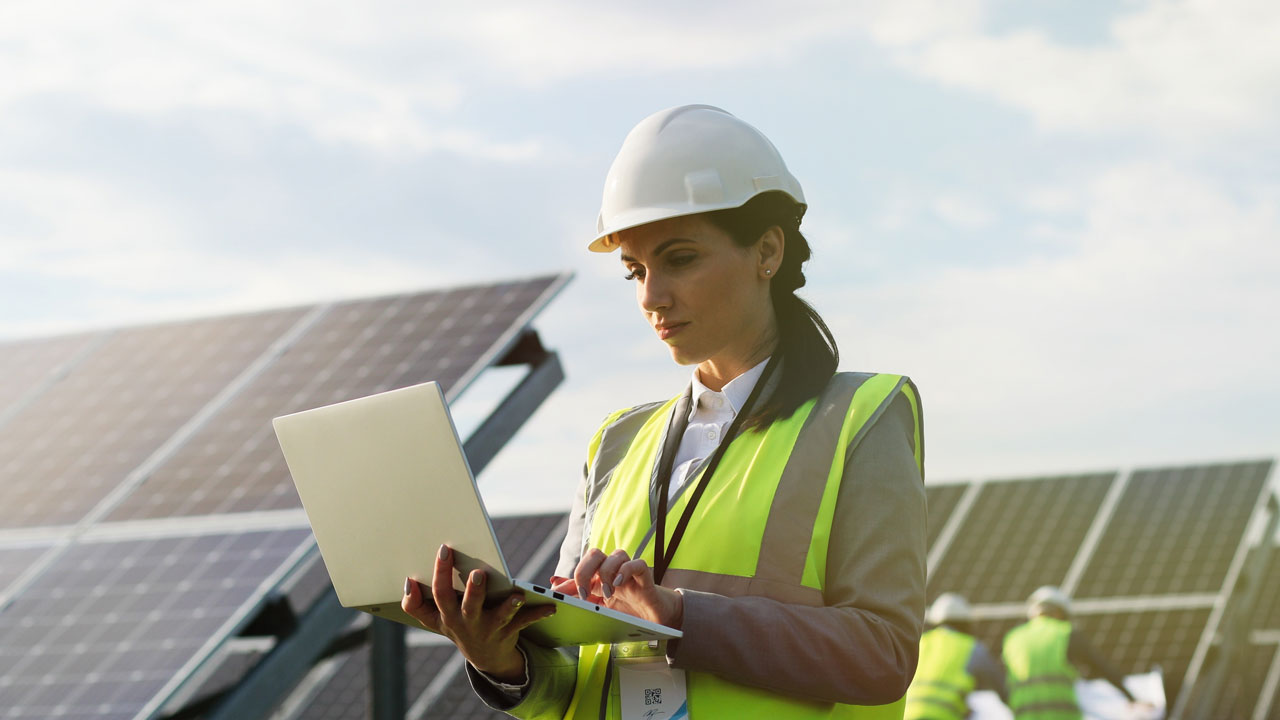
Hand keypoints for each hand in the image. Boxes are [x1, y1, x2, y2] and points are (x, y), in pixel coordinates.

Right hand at [401, 544, 554, 682]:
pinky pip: (524, 622)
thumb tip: (407, 582)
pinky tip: (551, 607)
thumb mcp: (433, 619)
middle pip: (468, 606)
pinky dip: (538, 613)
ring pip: (498, 617)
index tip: (444, 549)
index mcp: (447, 615)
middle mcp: (466, 623)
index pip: (439, 594)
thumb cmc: (456, 624)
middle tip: (478, 573)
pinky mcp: (508, 633)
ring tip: (516, 596)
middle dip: (472, 591)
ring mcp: (488, 629)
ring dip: (508, 607)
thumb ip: (416, 603)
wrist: (484, 657)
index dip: (439, 574)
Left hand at [550, 548, 682, 628]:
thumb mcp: (601, 610)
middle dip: (584, 570)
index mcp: (600, 579)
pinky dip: (627, 570)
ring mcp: (629, 573)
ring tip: (607, 593)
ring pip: (616, 554)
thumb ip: (581, 598)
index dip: (568, 581)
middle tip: (584, 592)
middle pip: (595, 554)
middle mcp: (613, 572)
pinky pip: (637, 563)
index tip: (556, 593)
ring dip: (607, 572)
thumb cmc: (629, 613)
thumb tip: (555, 586)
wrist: (656, 621)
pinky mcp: (645, 578)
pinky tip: (620, 583)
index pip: (581, 570)